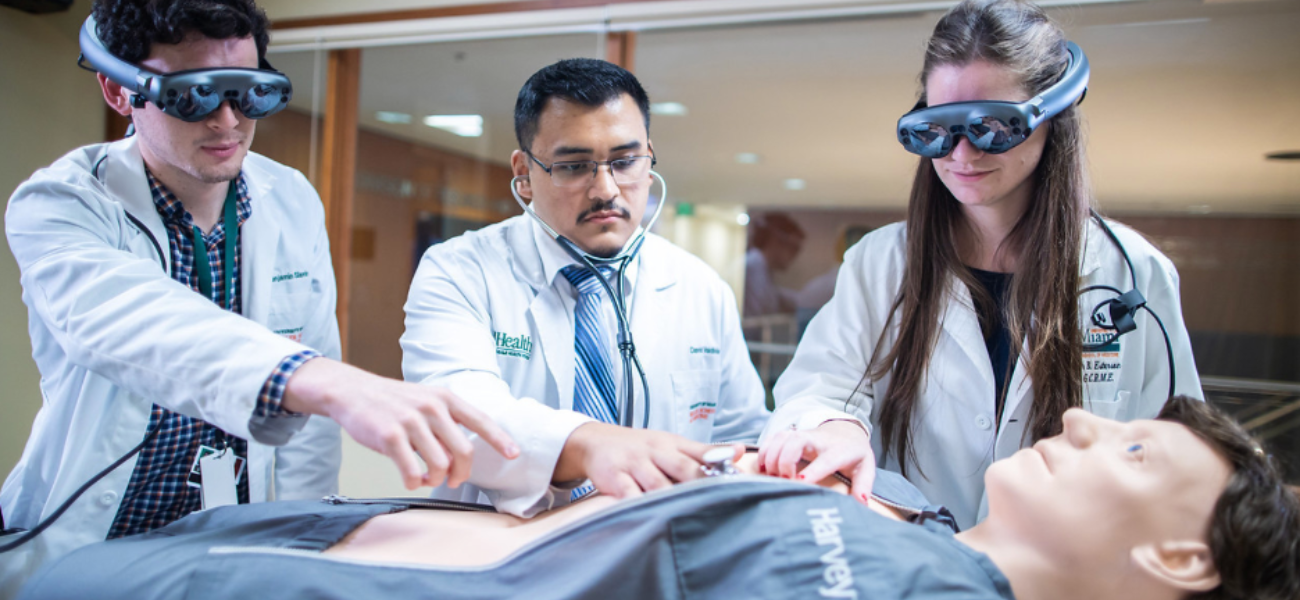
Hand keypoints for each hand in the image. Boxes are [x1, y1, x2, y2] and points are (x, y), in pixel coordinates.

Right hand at [282, 358, 518, 489]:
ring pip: (440, 465)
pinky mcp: (390, 436)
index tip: (514, 454)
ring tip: (427, 478)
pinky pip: (412, 471)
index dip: (499, 439)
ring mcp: (411, 421)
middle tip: (453, 481)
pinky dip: (415, 482)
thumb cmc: (392, 402)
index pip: (480, 420)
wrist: (352, 391)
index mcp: (445, 398)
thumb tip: (462, 457)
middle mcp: (432, 407)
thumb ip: (446, 423)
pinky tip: (411, 479)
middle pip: (464, 452)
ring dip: (435, 480)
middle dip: (461, 474)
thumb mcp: (426, 401)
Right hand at [553, 423, 739, 498]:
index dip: (722, 466)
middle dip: (701, 485)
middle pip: (684, 468)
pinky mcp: (615, 477)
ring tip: (690, 516)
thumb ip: (704, 451)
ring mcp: (635, 464)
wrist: (595, 441)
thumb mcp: (671, 443)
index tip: (739, 481)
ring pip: (658, 484)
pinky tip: (651, 517)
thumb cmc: (640, 447)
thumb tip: (740, 451)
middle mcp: (656, 451)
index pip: (702, 453)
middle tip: (719, 503)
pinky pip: (629, 494)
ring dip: (673, 500)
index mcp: (674, 443)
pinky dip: (640, 506)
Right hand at [757, 420, 875, 502]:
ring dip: (772, 456)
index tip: (799, 481)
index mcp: (839, 450)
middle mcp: (819, 440)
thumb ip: (863, 485)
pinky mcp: (792, 434)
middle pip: (797, 440)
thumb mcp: (865, 468)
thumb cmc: (854, 454)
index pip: (825, 459)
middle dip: (785, 459)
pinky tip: (762, 466)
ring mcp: (804, 435)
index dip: (812, 471)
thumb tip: (860, 503)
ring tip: (770, 476)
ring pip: (783, 437)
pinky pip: (774, 437)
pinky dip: (765, 450)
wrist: (846, 431)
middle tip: (783, 479)